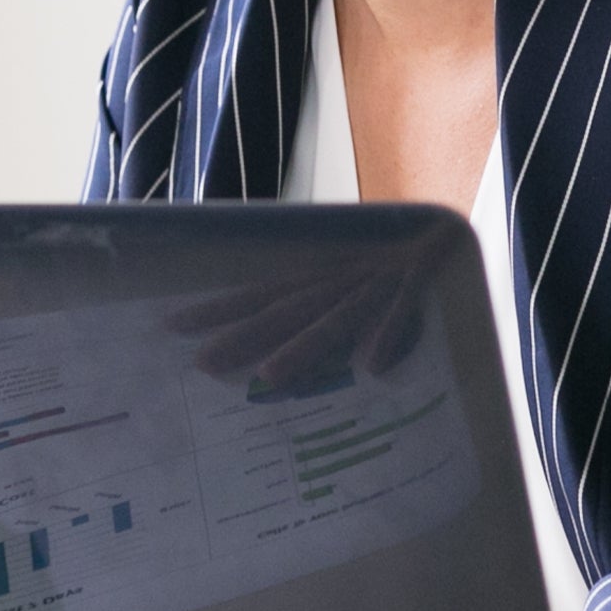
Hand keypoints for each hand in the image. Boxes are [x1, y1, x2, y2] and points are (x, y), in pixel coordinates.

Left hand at [162, 265, 424, 393]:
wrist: (440, 235)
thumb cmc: (381, 274)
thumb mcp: (339, 290)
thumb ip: (309, 323)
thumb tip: (264, 364)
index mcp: (316, 281)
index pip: (259, 296)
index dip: (217, 309)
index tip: (170, 326)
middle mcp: (338, 281)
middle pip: (287, 311)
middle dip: (244, 336)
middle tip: (202, 364)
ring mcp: (376, 286)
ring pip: (336, 318)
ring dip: (305, 346)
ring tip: (270, 375)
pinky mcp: (416, 288)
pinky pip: (403, 315)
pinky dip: (389, 335)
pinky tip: (373, 366)